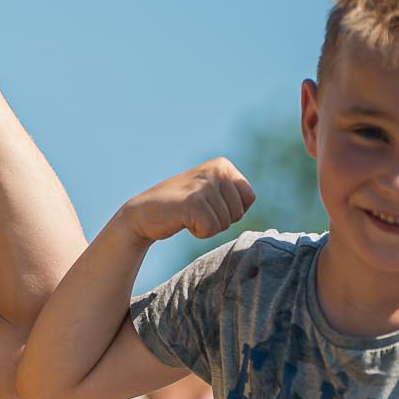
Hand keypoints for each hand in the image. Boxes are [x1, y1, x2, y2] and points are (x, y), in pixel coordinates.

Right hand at [121, 160, 254, 245]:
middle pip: (238, 213)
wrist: (143, 213)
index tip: (209, 206)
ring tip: (188, 215)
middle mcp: (216, 170)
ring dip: (206, 227)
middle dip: (219, 221)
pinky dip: (198, 233)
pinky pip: (210, 230)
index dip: (231, 211)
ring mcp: (204, 185)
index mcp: (223, 165)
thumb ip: (232, 194)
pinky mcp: (193, 201)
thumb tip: (255, 205)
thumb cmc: (180, 208)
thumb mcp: (211, 192)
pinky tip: (183, 221)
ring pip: (224, 224)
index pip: (249, 198)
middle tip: (196, 213)